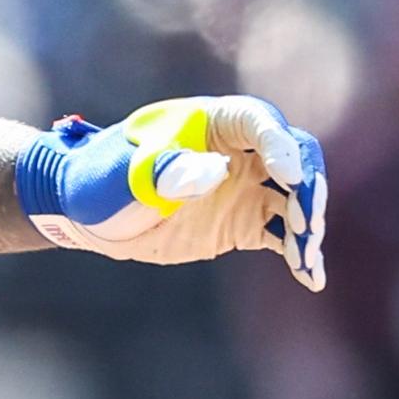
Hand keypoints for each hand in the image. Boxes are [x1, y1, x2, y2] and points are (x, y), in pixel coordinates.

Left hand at [18, 94, 327, 291]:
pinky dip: (297, 253)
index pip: (259, 122)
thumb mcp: (126, 176)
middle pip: (294, 158)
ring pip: (295, 198)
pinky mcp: (246, 222)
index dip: (280, 145)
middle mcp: (240, 149)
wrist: (87, 215)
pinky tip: (310, 277)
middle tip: (305, 224)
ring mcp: (247, 186)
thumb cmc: (102, 179)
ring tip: (306, 259)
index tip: (288, 175)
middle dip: (307, 188)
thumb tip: (214, 172)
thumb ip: (167, 172)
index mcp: (212, 121)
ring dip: (307, 226)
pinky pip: (282, 234)